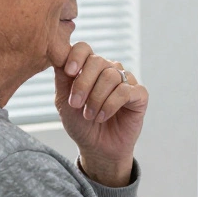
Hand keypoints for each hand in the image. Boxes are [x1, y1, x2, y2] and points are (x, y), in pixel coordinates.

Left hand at [53, 42, 148, 186]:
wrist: (96, 148)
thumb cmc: (80, 124)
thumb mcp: (64, 101)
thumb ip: (62, 78)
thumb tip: (58, 54)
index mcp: (90, 68)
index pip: (84, 48)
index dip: (76, 56)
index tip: (69, 72)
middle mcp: (109, 70)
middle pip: (97, 61)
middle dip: (83, 83)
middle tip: (75, 104)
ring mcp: (126, 81)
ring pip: (111, 76)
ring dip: (96, 98)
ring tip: (89, 115)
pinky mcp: (139, 95)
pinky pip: (125, 91)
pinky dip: (110, 104)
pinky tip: (102, 116)